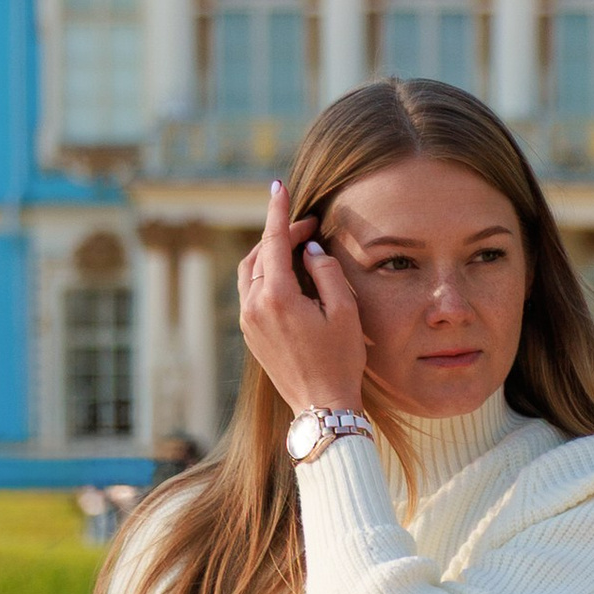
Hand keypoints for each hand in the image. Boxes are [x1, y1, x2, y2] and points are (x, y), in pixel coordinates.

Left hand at [238, 177, 368, 420]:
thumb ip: (325, 271)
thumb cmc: (340, 361)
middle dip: (280, 234)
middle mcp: (254, 306)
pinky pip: (250, 291)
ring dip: (269, 253)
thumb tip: (308, 250)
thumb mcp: (344, 311)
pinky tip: (288, 276)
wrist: (321, 407)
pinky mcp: (251, 333)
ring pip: (249, 271)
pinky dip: (265, 274)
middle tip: (309, 226)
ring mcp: (249, 322)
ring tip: (296, 247)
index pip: (272, 240)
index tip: (279, 186)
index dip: (278, 211)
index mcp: (277, 297)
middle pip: (259, 254)